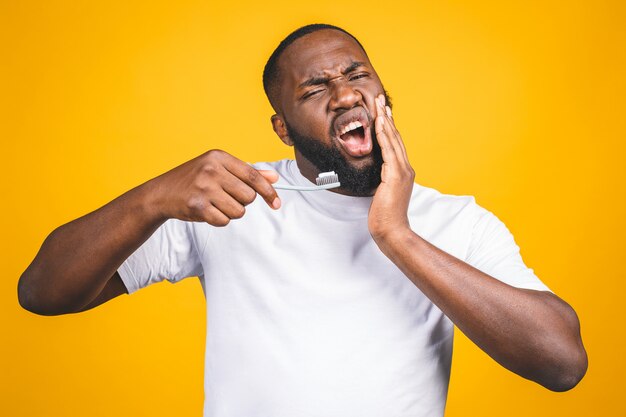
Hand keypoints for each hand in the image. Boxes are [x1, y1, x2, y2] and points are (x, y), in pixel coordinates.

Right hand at [147, 149, 280, 225]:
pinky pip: (224, 221)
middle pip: (249, 196)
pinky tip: (207, 211)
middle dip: (242, 202)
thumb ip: (246, 173)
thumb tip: (274, 178)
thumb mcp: (218, 169)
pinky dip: (219, 220)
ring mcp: (204, 188)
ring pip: (239, 211)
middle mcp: (211, 170)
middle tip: (227, 197)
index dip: (268, 191)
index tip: (276, 202)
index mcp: (218, 157)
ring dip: (231, 212)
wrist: (161, 193)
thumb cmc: (194, 180)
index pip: (253, 175)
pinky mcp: (198, 207)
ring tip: (216, 204)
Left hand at [368, 94, 414, 242]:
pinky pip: (388, 151)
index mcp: (403, 172)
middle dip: (387, 117)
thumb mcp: (383, 192)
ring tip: (378, 105)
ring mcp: (402, 172)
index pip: (395, 144)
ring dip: (385, 121)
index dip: (389, 126)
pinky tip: (379, 124)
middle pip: (395, 137)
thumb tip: (376, 173)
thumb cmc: (385, 216)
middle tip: (380, 99)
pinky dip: (384, 135)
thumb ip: (382, 179)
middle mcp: (406, 169)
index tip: (382, 111)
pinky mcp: (395, 176)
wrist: (392, 230)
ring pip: (393, 140)